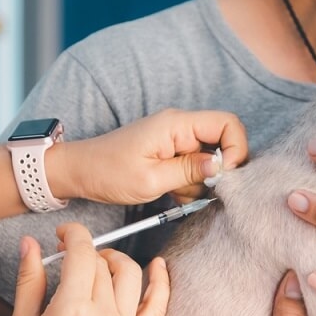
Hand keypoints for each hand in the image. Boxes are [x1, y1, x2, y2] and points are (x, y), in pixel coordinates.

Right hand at [8, 223, 169, 315]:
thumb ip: (29, 279)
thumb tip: (31, 242)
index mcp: (71, 310)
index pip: (82, 254)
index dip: (74, 235)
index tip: (63, 234)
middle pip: (103, 265)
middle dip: (86, 251)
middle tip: (70, 255)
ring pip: (131, 276)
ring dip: (116, 260)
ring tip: (99, 263)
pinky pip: (157, 307)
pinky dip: (161, 283)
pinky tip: (159, 265)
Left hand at [49, 109, 247, 204]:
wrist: (80, 172)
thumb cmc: (108, 172)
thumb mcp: (151, 179)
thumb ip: (190, 171)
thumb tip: (223, 167)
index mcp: (177, 124)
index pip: (228, 124)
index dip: (235, 149)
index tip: (225, 176)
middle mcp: (180, 127)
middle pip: (223, 143)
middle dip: (217, 171)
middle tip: (199, 189)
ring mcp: (177, 139)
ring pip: (210, 160)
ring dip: (200, 182)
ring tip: (173, 192)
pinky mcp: (172, 152)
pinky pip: (195, 168)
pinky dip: (189, 184)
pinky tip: (169, 191)